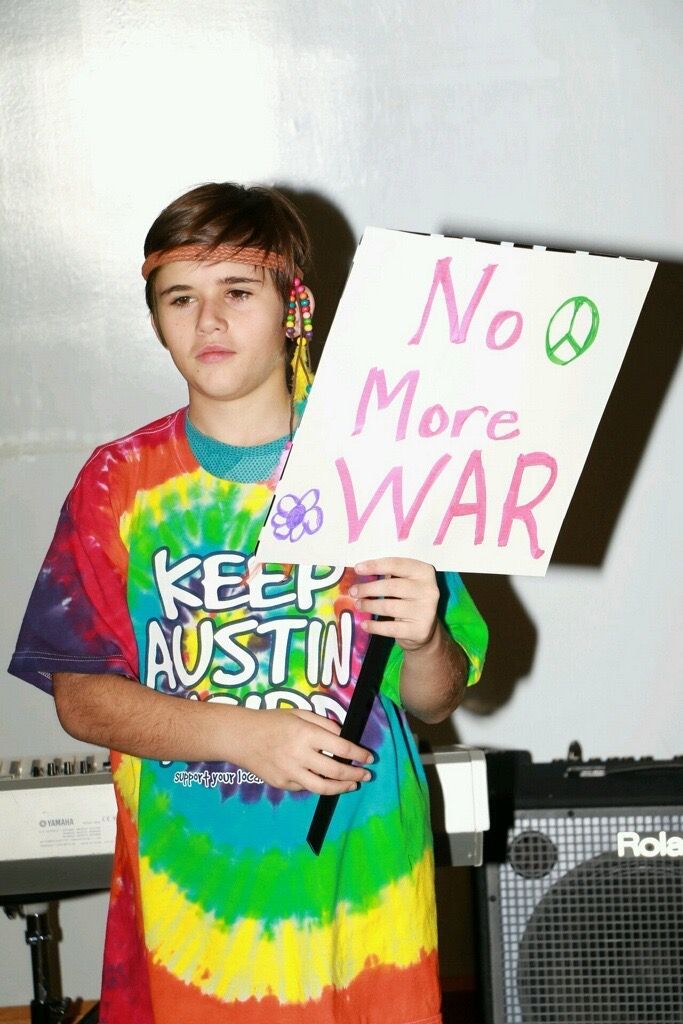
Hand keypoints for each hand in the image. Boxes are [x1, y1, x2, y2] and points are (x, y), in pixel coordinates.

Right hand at [238, 707, 373, 794]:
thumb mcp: (299, 713)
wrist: (240, 737)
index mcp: (306, 734)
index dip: (359, 754)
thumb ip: (323, 724)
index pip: (341, 748)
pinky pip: (305, 787)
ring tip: (352, 785)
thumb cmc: (271, 721)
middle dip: (355, 774)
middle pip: (335, 771)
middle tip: (366, 774)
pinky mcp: (282, 784)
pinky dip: (318, 785)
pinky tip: (325, 782)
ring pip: (323, 787)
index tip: (369, 757)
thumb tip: (343, 736)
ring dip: (342, 788)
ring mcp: (290, 772)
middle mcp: (300, 755)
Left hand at [350, 557, 439, 651]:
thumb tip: (361, 573)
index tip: (357, 569)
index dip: (375, 566)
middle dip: (368, 588)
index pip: (396, 565)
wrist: (424, 629)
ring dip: (369, 606)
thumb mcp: (405, 582)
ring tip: (358, 605)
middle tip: (353, 592)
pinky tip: (364, 624)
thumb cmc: (409, 599)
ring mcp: (426, 611)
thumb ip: (389, 576)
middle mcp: (429, 590)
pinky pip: (391, 628)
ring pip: (390, 607)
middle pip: (391, 586)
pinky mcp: (420, 630)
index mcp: (424, 572)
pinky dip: (375, 626)